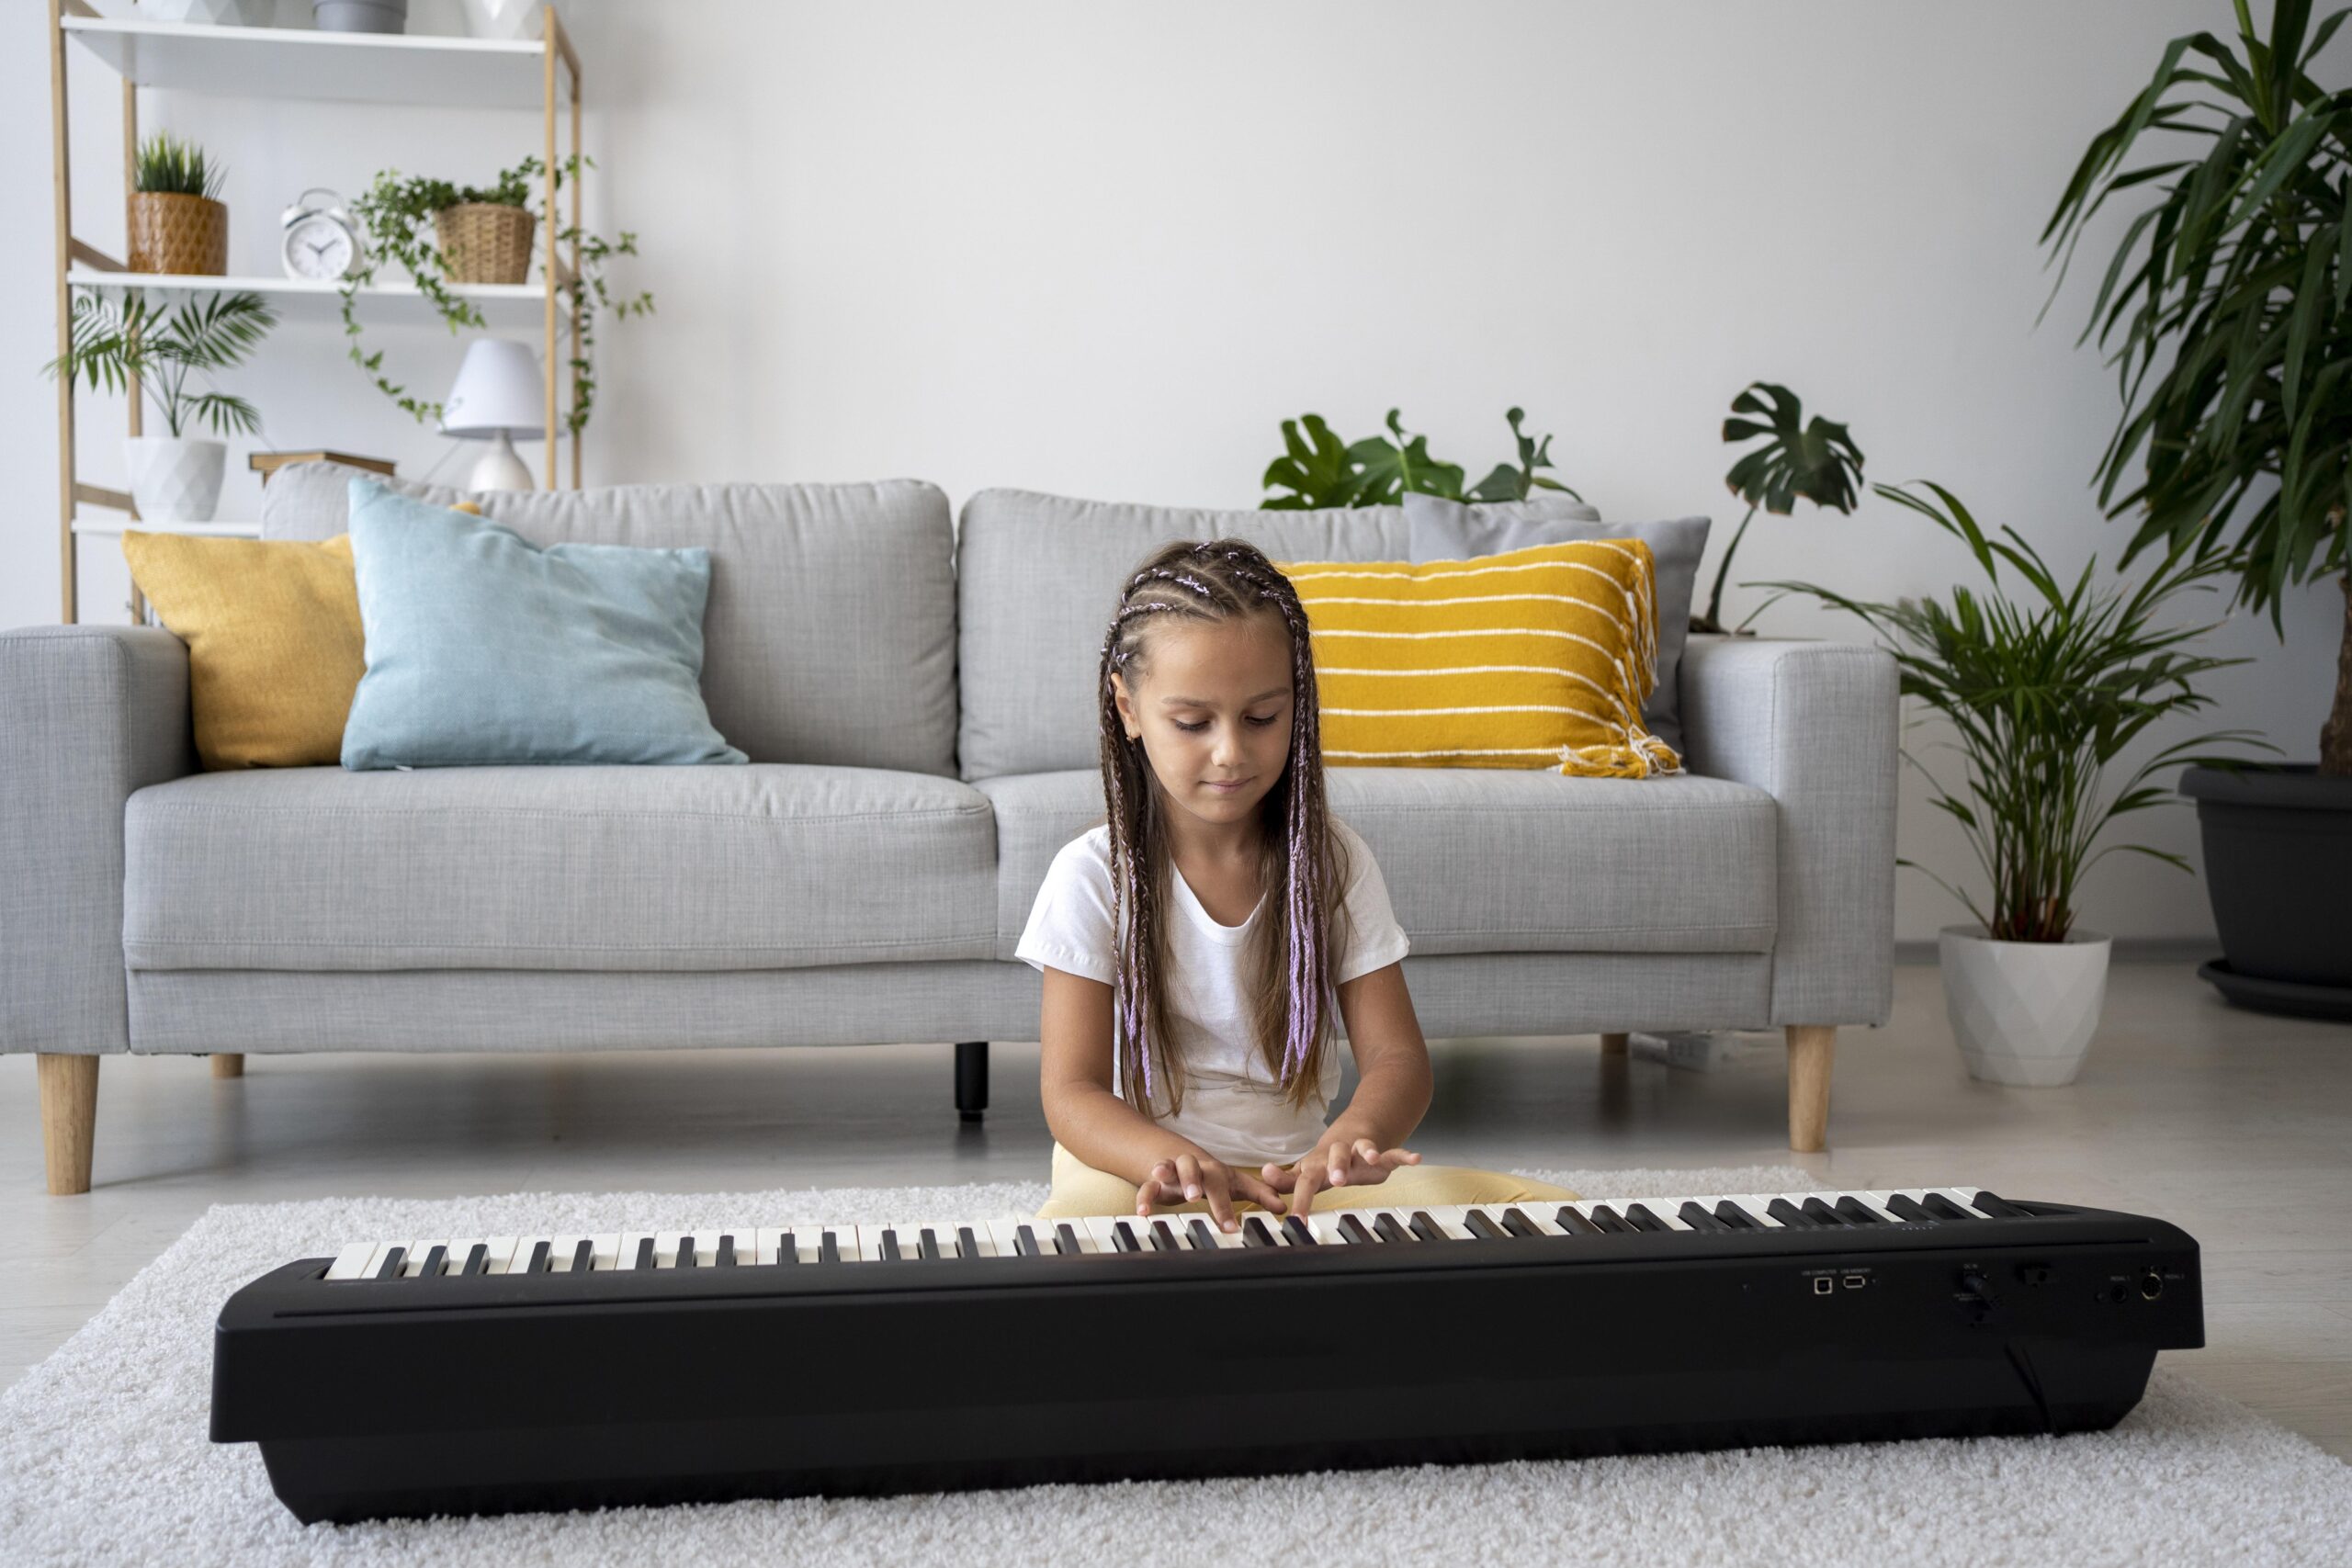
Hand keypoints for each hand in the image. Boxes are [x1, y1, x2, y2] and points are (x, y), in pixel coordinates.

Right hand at [1137, 1149, 1290, 1231]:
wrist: (1183, 1161)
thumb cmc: (1214, 1177)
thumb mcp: (1238, 1184)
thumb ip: (1261, 1194)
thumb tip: (1283, 1207)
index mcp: (1214, 1171)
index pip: (1221, 1184)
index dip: (1225, 1205)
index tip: (1230, 1228)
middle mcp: (1192, 1169)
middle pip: (1191, 1166)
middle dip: (1192, 1179)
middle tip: (1195, 1196)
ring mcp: (1172, 1174)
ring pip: (1166, 1168)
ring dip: (1163, 1172)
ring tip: (1159, 1178)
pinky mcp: (1156, 1184)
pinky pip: (1146, 1187)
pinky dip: (1143, 1197)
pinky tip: (1142, 1212)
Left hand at [1262, 1136, 1420, 1216]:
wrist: (1352, 1133)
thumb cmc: (1325, 1162)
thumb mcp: (1304, 1172)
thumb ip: (1285, 1179)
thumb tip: (1264, 1175)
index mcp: (1318, 1164)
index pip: (1305, 1181)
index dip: (1301, 1200)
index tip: (1296, 1220)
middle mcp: (1338, 1154)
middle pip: (1335, 1156)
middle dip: (1336, 1166)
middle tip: (1337, 1179)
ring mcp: (1360, 1152)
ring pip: (1363, 1148)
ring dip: (1367, 1151)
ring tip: (1373, 1158)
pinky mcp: (1381, 1153)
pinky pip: (1393, 1152)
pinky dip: (1404, 1155)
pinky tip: (1415, 1158)